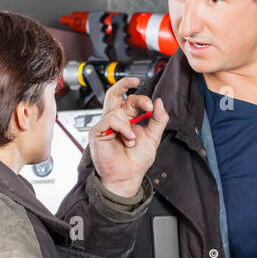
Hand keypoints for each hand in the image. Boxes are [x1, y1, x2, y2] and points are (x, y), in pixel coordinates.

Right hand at [88, 77, 168, 197]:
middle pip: (114, 93)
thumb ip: (158, 119)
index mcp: (127, 119)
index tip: (151, 106)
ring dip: (129, 125)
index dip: (142, 99)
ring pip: (116, 109)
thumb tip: (159, 102)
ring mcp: (105, 125)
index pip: (131, 100)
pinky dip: (122, 128)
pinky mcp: (97, 132)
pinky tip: (127, 139)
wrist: (128, 176)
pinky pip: (110, 120)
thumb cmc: (136, 160)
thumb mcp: (153, 137)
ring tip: (132, 140)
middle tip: (135, 81)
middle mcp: (115, 120)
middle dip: (124, 83)